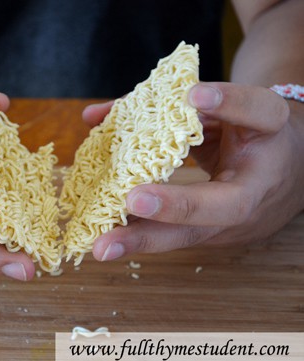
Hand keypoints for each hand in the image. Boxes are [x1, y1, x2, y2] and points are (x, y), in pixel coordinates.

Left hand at [83, 82, 303, 260]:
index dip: (230, 103)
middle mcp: (259, 182)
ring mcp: (241, 217)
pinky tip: (107, 242)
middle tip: (133, 200)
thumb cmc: (246, 131)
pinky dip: (140, 239)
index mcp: (269, 134)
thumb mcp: (222, 108)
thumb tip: (93, 116)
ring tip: (104, 247)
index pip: (259, 113)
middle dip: (178, 205)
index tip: (192, 95)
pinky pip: (177, 238)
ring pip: (195, 235)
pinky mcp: (218, 234)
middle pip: (227, 204)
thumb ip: (167, 106)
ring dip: (145, 240)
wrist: (289, 170)